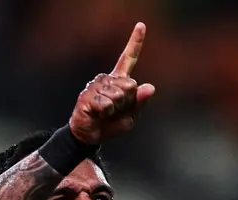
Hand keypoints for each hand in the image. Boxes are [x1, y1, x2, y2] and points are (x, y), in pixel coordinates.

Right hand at [69, 22, 156, 145]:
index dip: (135, 42)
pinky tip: (98, 115)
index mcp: (119, 80)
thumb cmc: (111, 123)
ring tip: (106, 113)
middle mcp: (107, 79)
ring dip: (115, 110)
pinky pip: (106, 105)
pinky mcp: (87, 96)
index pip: (129, 59)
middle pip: (130, 86)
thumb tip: (150, 87)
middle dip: (127, 103)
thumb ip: (140, 102)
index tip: (141, 25)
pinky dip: (105, 114)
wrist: (90, 136)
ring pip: (118, 96)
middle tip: (115, 111)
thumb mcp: (131, 115)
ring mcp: (96, 86)